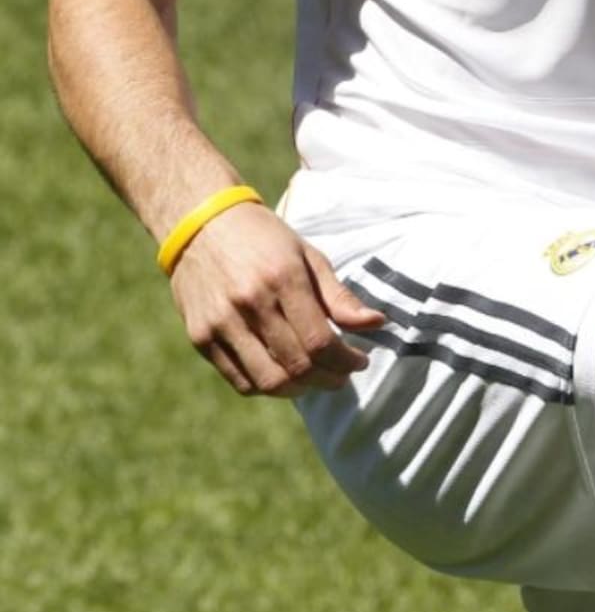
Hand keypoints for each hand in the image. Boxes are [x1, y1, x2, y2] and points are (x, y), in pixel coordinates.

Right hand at [170, 201, 384, 394]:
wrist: (200, 222)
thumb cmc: (263, 238)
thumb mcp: (307, 255)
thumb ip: (339, 296)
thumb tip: (377, 323)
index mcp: (282, 278)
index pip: (320, 341)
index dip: (346, 360)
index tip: (360, 361)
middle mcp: (250, 303)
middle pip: (297, 365)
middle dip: (328, 378)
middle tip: (341, 375)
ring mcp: (221, 323)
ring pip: (268, 381)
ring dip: (299, 389)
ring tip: (315, 378)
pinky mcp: (201, 337)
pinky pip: (240, 381)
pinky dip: (267, 386)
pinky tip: (284, 374)